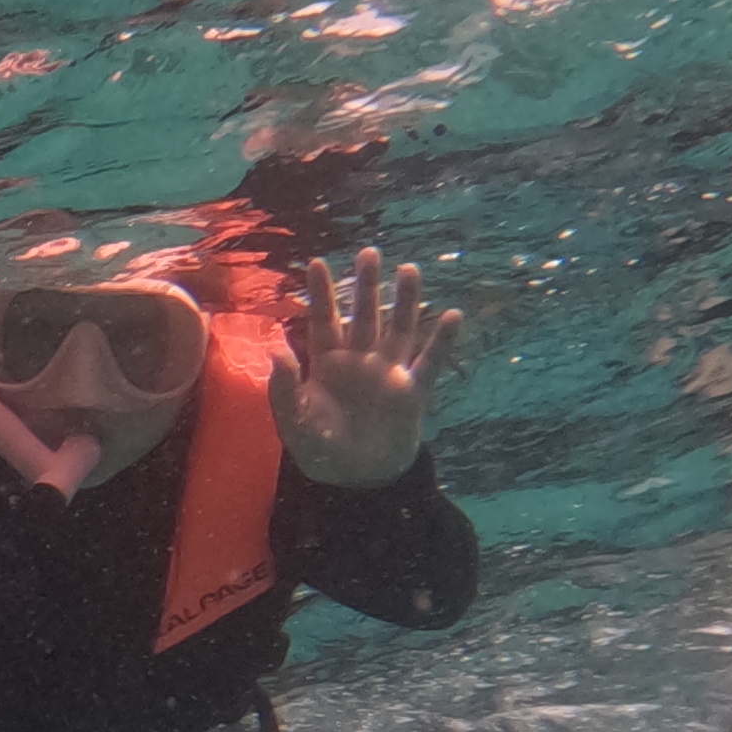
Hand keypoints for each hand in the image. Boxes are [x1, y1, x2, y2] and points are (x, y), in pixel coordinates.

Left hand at [266, 249, 462, 486]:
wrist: (353, 479)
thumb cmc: (319, 447)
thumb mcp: (294, 421)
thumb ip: (284, 388)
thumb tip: (278, 352)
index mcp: (328, 363)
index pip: (323, 320)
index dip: (321, 293)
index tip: (315, 262)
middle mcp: (360, 361)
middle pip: (364, 316)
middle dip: (366, 285)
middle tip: (368, 252)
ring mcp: (387, 373)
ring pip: (398, 330)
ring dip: (405, 301)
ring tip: (409, 270)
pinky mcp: (412, 393)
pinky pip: (429, 363)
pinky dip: (441, 341)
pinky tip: (453, 315)